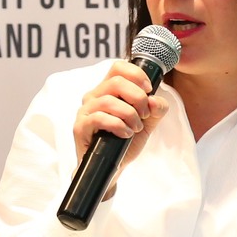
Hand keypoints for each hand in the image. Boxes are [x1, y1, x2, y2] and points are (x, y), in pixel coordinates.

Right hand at [72, 61, 170, 175]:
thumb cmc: (125, 142)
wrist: (111, 168)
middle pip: (116, 81)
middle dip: (137, 97)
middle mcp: (94, 96)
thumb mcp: (147, 124)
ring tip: (136, 128)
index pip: (118, 67)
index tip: (149, 90)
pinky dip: (118, 125)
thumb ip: (156, 110)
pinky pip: (99, 118)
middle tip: (145, 114)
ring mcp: (85, 111)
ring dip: (129, 114)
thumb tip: (154, 100)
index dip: (136, 74)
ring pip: (108, 100)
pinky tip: (126, 134)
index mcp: (108, 90)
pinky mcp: (80, 127)